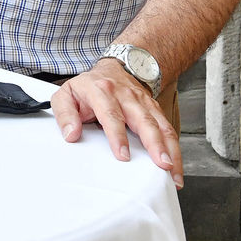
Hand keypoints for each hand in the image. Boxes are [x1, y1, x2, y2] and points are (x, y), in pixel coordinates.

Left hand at [51, 58, 182, 187]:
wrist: (112, 69)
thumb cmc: (88, 87)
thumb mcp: (66, 94)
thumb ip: (65, 114)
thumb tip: (71, 134)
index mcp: (101, 91)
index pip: (111, 114)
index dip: (117, 135)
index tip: (123, 155)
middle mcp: (126, 96)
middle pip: (143, 120)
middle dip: (154, 144)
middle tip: (161, 165)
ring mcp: (143, 102)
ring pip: (161, 125)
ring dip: (169, 149)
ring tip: (172, 171)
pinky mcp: (154, 109)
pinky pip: (168, 128)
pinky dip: (174, 148)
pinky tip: (175, 166)